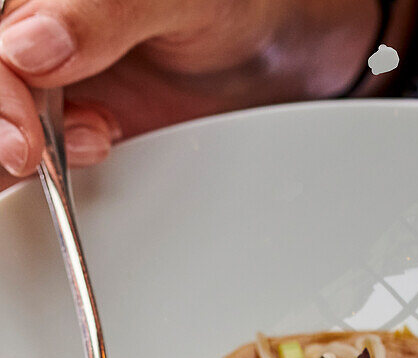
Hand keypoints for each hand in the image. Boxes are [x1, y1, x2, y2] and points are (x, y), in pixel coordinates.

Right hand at [0, 0, 380, 176]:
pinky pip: (35, 158)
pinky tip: (102, 143)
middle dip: (2, 127)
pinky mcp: (69, 124)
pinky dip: (56, 168)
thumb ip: (101, 13)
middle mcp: (37, 32)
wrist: (277, 55)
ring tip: (96, 137)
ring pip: (3, 130)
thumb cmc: (236, 7)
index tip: (23, 136)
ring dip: (25, 151)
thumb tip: (30, 47)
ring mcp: (49, 79)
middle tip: (30, 154)